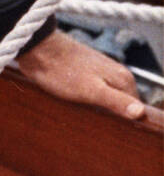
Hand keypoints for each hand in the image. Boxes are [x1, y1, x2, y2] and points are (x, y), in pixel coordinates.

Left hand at [14, 29, 145, 120]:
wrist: (36, 48)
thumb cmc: (61, 70)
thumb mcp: (90, 90)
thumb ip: (116, 100)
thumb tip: (140, 112)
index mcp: (124, 79)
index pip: (135, 111)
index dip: (124, 122)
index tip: (108, 126)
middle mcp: (116, 74)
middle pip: (121, 106)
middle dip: (110, 115)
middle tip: (91, 119)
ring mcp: (101, 73)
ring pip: (106, 100)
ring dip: (96, 109)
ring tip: (81, 112)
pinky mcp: (85, 74)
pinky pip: (92, 94)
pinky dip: (86, 101)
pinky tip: (75, 105)